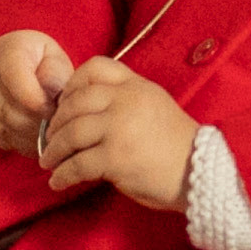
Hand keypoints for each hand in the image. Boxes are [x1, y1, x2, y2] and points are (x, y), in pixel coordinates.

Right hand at [0, 31, 72, 153]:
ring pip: (2, 127)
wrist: (15, 64)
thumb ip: (57, 77)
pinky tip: (34, 138)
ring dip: (29, 137)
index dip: (36, 100)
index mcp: (8, 49)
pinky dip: (19, 143)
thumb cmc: (41, 62)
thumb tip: (53, 102)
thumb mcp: (55, 60)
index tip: (54, 110)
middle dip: (35, 124)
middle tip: (55, 128)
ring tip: (48, 135)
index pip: (15, 77)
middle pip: (7, 108)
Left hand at [40, 55, 198, 208]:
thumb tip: (81, 107)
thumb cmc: (175, 145)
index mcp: (136, 86)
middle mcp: (126, 101)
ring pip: (71, 133)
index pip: (95, 68)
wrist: (202, 175)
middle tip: (49, 138)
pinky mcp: (116, 158)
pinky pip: (77, 164)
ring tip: (48, 161)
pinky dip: (62, 174)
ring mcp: (119, 128)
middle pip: (75, 102)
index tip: (63, 103)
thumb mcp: (154, 105)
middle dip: (56, 122)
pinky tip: (57, 181)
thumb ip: (124, 98)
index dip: (72, 84)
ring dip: (54, 149)